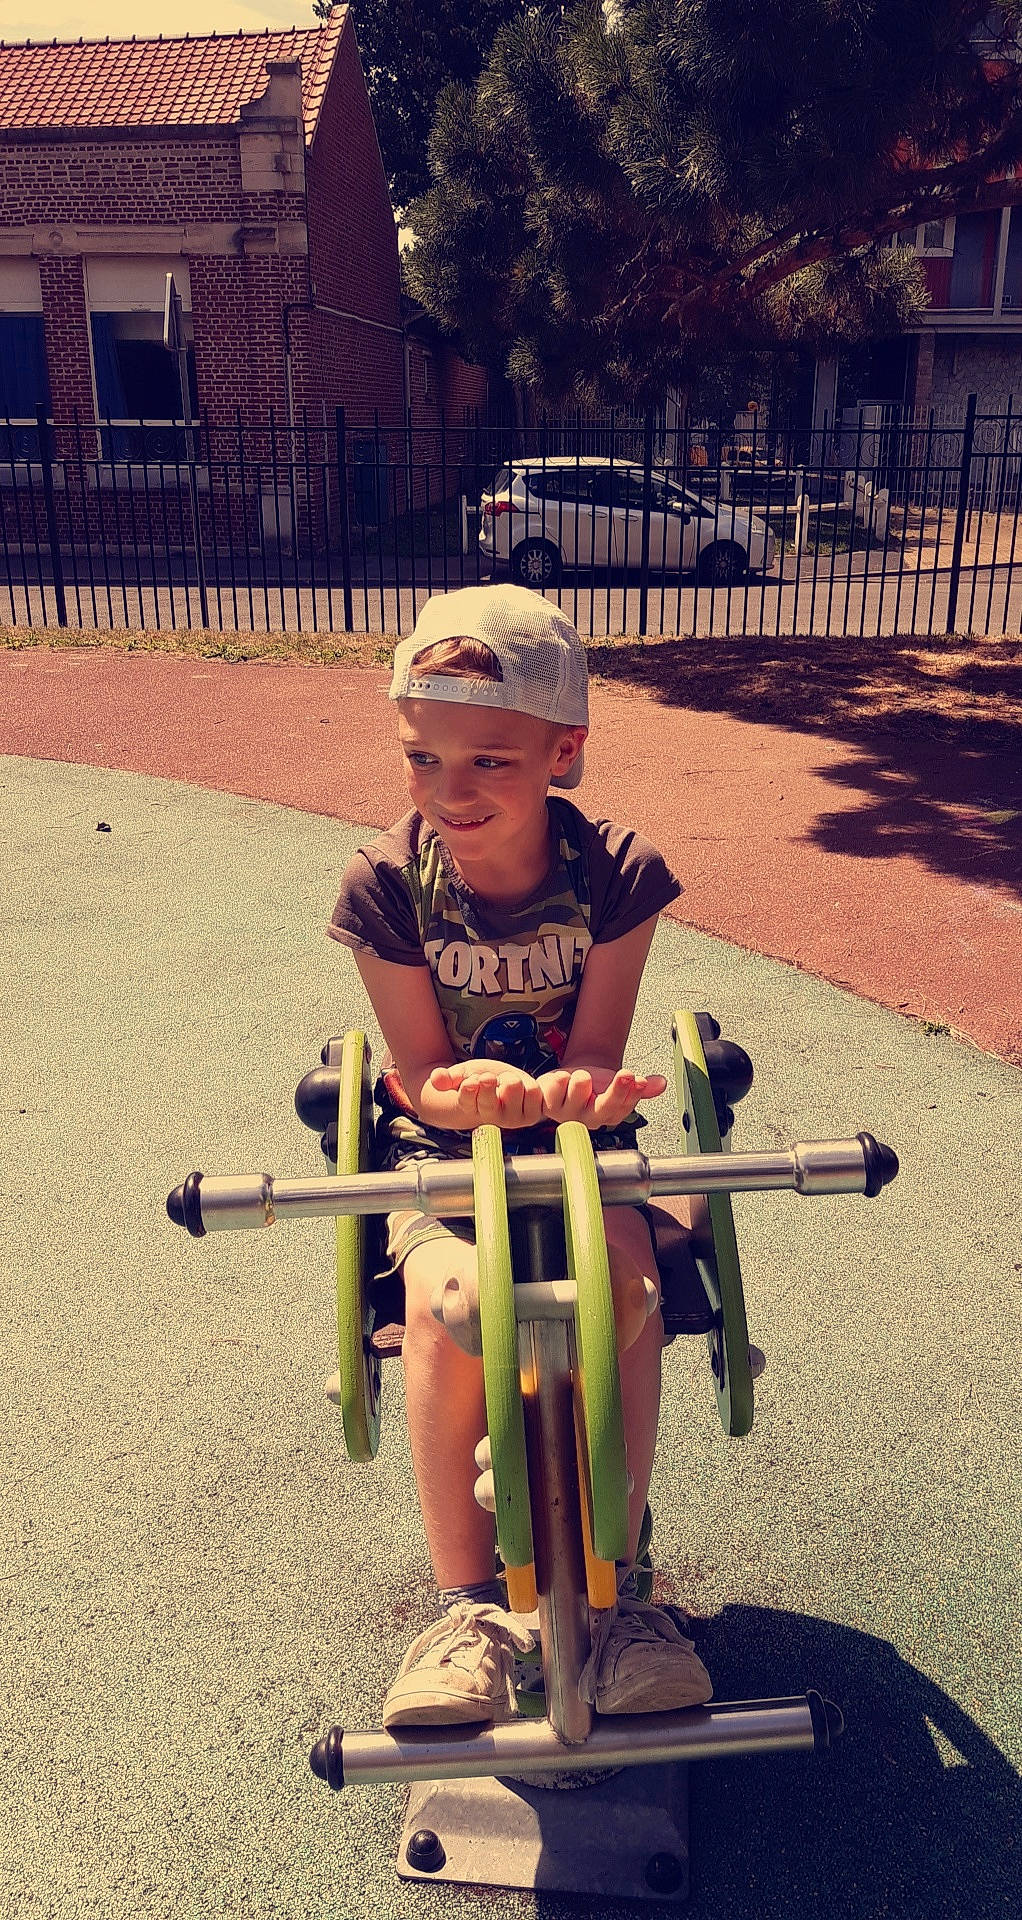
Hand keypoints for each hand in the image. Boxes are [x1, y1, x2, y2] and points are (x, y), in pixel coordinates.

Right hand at [424, 1061, 545, 1129]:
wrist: (503, 1089)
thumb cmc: (480, 1081)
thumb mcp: (463, 1074)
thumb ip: (448, 1077)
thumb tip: (436, 1078)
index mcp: (471, 1108)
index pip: (468, 1102)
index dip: (469, 1090)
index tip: (471, 1081)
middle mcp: (493, 1118)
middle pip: (491, 1099)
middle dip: (489, 1084)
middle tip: (489, 1077)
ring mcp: (514, 1117)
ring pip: (514, 1088)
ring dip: (510, 1079)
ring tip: (506, 1082)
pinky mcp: (533, 1113)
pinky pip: (536, 1093)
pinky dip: (532, 1085)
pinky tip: (529, 1085)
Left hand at [535, 1065, 666, 1130]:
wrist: (568, 1080)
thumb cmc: (594, 1085)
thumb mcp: (618, 1083)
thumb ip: (640, 1086)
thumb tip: (662, 1083)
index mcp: (607, 1115)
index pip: (623, 1109)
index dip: (632, 1095)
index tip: (640, 1080)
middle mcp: (588, 1118)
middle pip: (603, 1109)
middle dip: (616, 1092)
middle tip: (627, 1075)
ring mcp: (567, 1112)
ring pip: (577, 1097)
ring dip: (582, 1083)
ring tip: (584, 1075)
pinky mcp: (547, 1104)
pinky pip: (553, 1092)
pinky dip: (559, 1082)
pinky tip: (563, 1076)